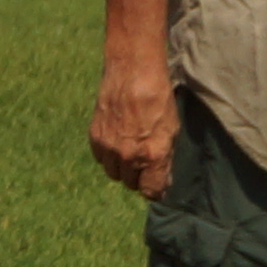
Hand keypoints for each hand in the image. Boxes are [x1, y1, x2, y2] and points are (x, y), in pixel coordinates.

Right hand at [92, 62, 179, 194]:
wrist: (133, 75)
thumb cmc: (158, 99)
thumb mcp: (171, 130)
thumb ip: (165, 157)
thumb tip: (161, 178)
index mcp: (152, 155)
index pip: (150, 190)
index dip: (156, 190)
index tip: (158, 187)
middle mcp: (129, 156)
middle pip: (130, 183)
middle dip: (139, 177)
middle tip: (145, 164)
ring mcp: (109, 148)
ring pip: (114, 173)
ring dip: (123, 168)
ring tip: (130, 152)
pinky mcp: (95, 138)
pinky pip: (101, 158)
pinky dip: (109, 155)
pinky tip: (118, 141)